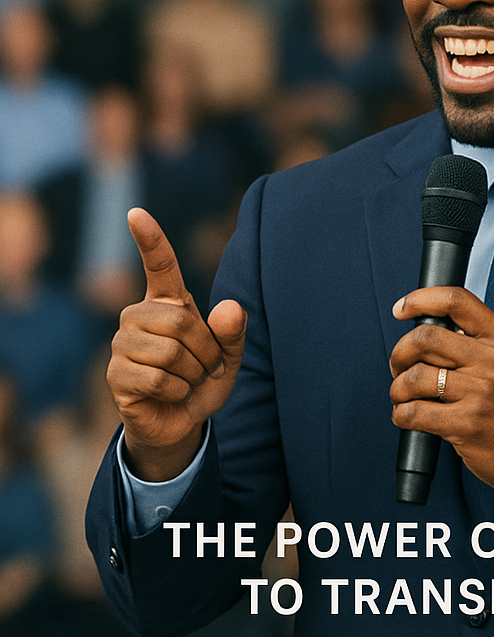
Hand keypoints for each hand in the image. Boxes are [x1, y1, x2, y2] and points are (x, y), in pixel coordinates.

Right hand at [107, 208, 246, 481]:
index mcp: (167, 303)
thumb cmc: (202, 381)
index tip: (136, 213)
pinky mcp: (116, 374)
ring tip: (188, 381)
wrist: (181, 424)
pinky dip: (177, 391)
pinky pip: (157, 378)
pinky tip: (172, 394)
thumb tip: (231, 308)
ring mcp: (122, 344)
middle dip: (205, 350)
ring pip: (169, 351)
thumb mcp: (229, 358)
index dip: (150, 239)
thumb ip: (234, 334)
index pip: (159, 265)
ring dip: (192, 373)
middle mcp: (138, 316)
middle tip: (207, 368)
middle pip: (180, 320)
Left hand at [388, 287, 493, 509]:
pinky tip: (407, 417)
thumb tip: (427, 331)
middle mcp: (493, 362)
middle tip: (398, 367)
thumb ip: (478, 343)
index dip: (421, 299)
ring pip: (415, 377)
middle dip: (400, 353)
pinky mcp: (467, 425)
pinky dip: (401, 415)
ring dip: (398, 388)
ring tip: (402, 397)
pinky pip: (415, 412)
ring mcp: (481, 393)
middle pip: (425, 338)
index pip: (457, 301)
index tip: (401, 308)